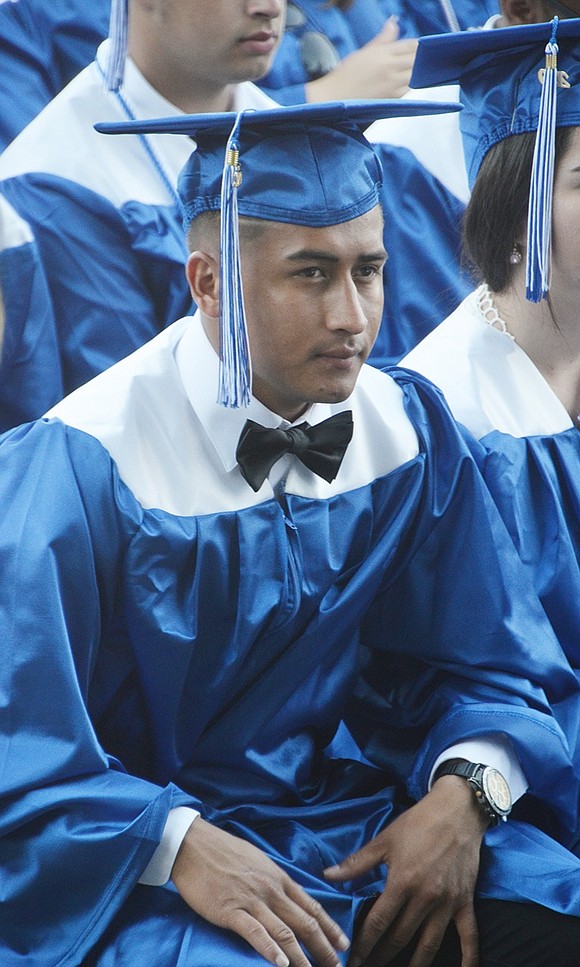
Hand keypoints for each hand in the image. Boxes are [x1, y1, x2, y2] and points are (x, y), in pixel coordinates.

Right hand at [171, 818, 349, 966]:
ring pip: (284, 931)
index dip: (329, 927)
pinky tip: (282, 964)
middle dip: (323, 947)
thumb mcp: (257, 861)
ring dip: (302, 956)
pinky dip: (270, 949)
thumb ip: (273, 880)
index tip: (343, 943)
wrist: (193, 844)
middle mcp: (270, 889)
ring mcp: (251, 900)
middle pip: (304, 922)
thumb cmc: (223, 851)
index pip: (311, 906)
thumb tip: (287, 895)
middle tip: (337, 965)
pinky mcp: (230, 910)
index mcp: (278, 878)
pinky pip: (255, 932)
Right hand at [306, 18, 417, 102]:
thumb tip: (394, 22)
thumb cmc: (346, 74)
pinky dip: (411, 85)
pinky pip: (409, 89)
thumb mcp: (364, 51)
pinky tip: (408, 83)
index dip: (419, 45)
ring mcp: (392, 84)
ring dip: (419, 72)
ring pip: (416, 75)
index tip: (421, 47)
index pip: (411, 45)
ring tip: (416, 71)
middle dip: (422, 58)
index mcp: (383, 52)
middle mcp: (389, 67)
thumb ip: (383, 38)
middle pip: (417, 59)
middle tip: (423, 59)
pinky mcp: (391, 98)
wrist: (335, 97)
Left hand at [323, 777, 488, 966]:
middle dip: (382, 957)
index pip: (378, 923)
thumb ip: (357, 863)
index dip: (364, 945)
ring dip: (415, 964)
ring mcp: (448, 903)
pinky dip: (469, 958)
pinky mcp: (465, 902)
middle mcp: (425, 899)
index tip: (354, 960)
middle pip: (400, 938)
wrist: (456, 811)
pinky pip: (469, 936)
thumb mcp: (385, 840)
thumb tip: (328, 875)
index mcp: (402, 883)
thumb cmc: (418, 823)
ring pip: (429, 945)